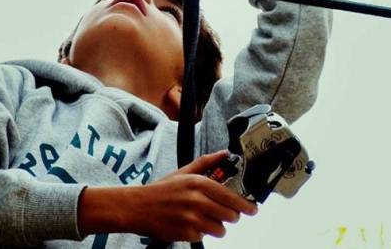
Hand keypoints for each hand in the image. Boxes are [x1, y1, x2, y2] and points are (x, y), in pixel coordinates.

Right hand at [78, 150, 258, 241]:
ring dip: (217, 226)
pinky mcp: (186, 234)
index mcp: (199, 183)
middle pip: (230, 215)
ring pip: (220, 229)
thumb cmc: (162, 190)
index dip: (245, 205)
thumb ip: (207, 162)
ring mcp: (192, 219)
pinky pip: (204, 237)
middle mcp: (197, 201)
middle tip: (227, 214)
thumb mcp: (184, 172)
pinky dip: (201, 233)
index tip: (253, 209)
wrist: (138, 207)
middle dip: (231, 216)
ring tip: (206, 219)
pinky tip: (191, 224)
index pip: (231, 196)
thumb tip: (225, 153)